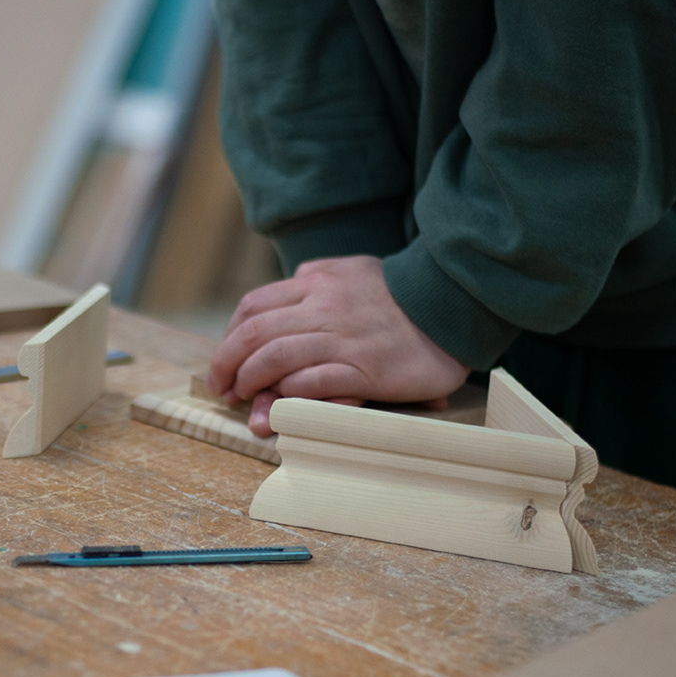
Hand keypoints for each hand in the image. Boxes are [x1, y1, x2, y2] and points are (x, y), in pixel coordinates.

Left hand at [207, 255, 468, 435]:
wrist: (453, 305)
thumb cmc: (400, 293)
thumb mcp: (353, 268)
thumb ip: (317, 276)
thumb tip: (289, 283)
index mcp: (316, 282)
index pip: (254, 306)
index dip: (229, 337)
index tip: (225, 361)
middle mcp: (323, 308)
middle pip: (255, 334)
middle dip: (227, 364)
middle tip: (222, 388)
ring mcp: (343, 339)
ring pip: (276, 359)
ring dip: (251, 383)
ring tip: (245, 402)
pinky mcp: (365, 370)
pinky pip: (314, 383)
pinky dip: (289, 396)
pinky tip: (280, 407)